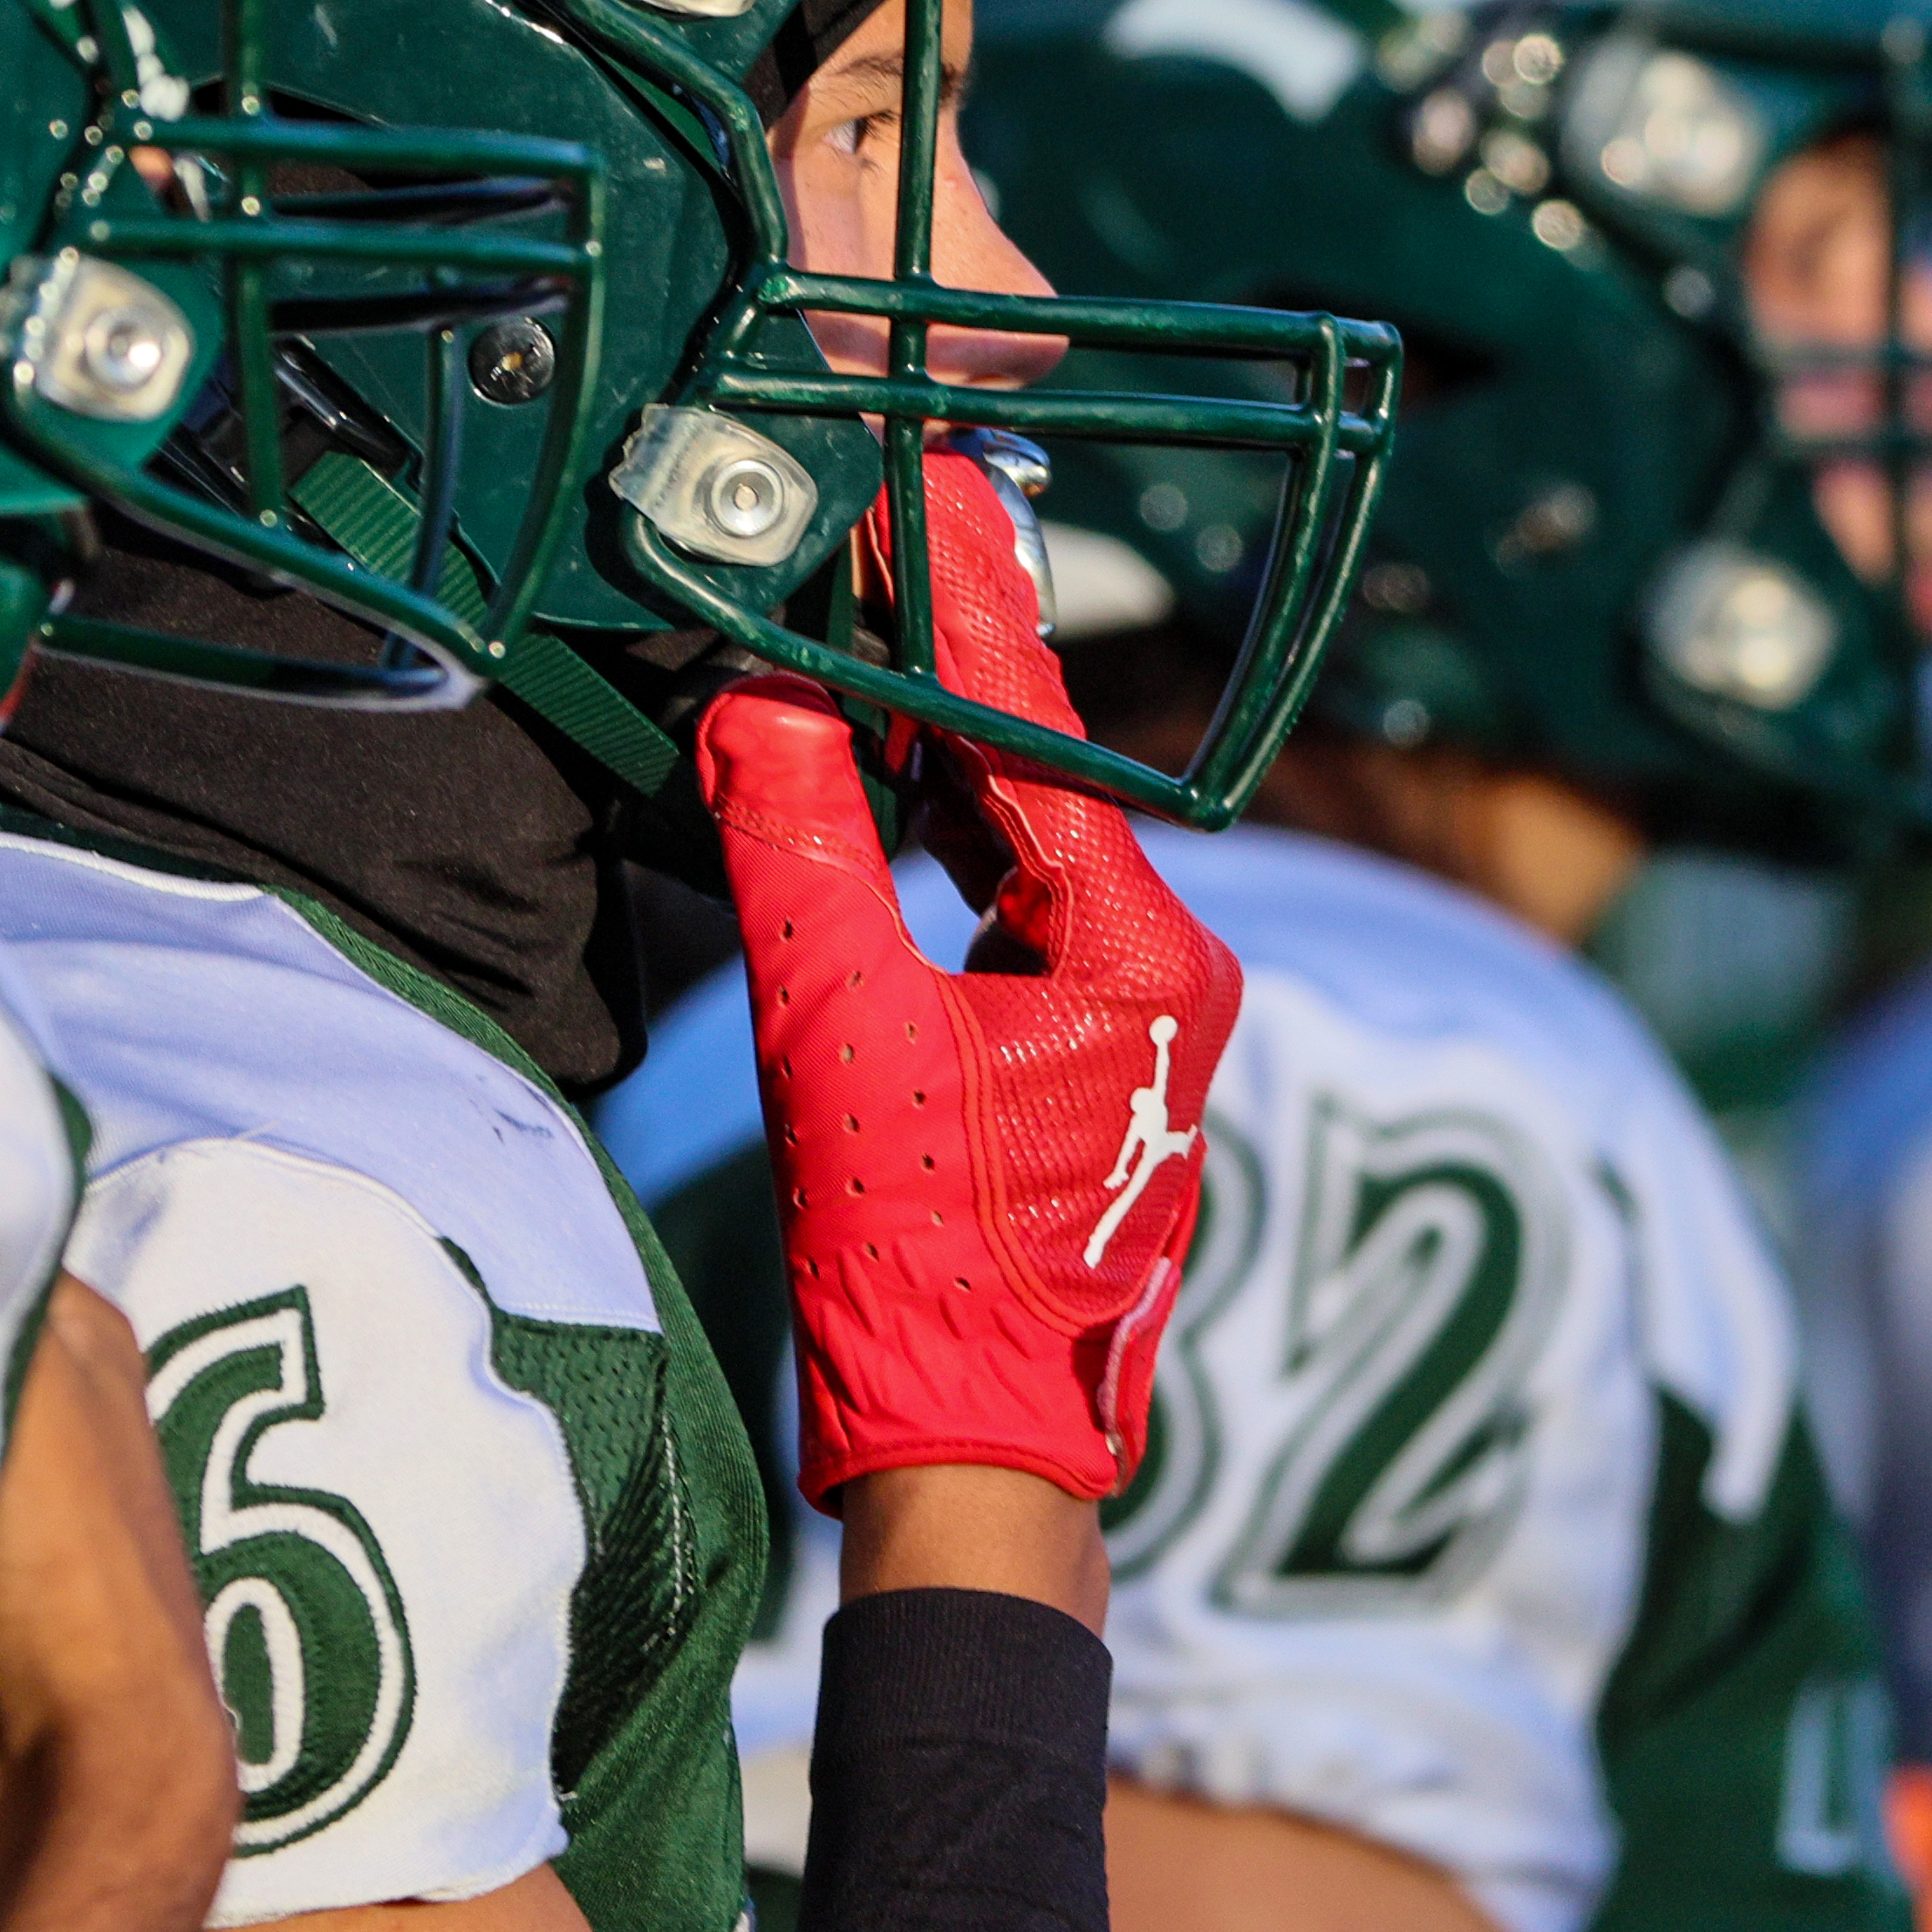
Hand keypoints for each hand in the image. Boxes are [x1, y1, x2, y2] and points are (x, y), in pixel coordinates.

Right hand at [692, 448, 1241, 1508]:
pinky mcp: (1103, 1052)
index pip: (1032, 732)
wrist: (979, 1449)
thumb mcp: (836, 1036)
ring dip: (946, 743)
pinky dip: (954, 835)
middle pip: (1044, 770)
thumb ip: (800, 853)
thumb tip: (758, 699)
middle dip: (952, 653)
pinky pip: (1024, 903)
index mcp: (1139, 946)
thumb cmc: (917, 1266)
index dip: (963, 603)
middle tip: (884, 519)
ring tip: (867, 621)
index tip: (924, 483)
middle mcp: (1172, 963)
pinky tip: (890, 778)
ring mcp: (1147, 1012)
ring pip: (1033, 836)